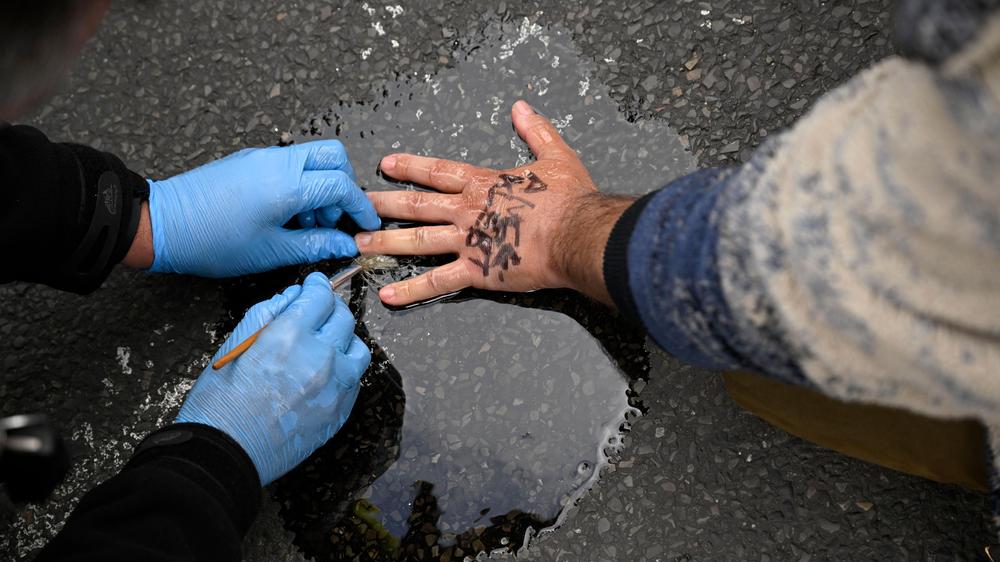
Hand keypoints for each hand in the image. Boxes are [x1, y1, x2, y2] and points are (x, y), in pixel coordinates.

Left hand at [147, 140, 380, 276]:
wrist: (162, 224)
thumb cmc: (210, 241)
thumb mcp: (272, 252)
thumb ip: (316, 245)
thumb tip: (345, 245)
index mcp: (287, 184)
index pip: (342, 185)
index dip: (360, 207)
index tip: (366, 225)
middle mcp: (278, 161)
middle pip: (333, 156)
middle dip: (344, 186)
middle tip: (336, 219)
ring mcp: (262, 157)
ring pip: (311, 158)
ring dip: (321, 187)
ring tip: (307, 224)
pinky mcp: (249, 160)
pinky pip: (289, 163)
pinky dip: (300, 184)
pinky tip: (286, 215)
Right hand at [176, 272, 369, 484]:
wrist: (225, 454)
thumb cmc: (220, 403)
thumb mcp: (234, 346)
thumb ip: (266, 314)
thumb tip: (292, 297)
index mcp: (290, 337)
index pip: (320, 296)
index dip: (317, 286)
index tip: (314, 286)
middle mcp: (320, 358)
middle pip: (344, 318)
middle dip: (330, 309)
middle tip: (317, 311)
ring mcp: (335, 387)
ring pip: (358, 349)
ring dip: (343, 341)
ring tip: (324, 344)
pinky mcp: (340, 411)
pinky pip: (355, 380)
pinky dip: (344, 370)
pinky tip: (324, 372)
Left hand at [355, 101, 633, 305]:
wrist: (578, 235)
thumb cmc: (570, 200)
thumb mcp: (556, 156)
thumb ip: (535, 131)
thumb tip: (521, 107)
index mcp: (483, 184)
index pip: (437, 172)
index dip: (409, 167)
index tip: (385, 165)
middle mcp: (468, 211)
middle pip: (416, 205)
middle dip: (383, 203)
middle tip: (356, 204)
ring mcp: (468, 242)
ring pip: (417, 241)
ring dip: (386, 242)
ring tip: (358, 243)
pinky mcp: (477, 272)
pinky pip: (437, 282)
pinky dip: (411, 290)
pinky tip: (388, 295)